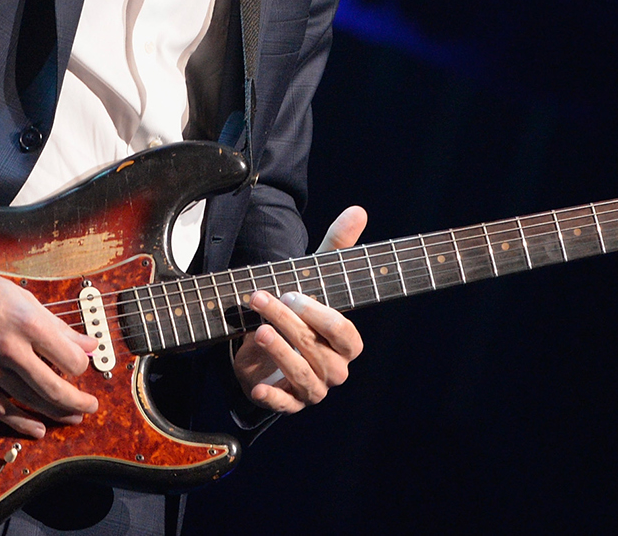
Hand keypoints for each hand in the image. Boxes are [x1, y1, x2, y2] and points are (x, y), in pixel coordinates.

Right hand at [0, 258, 100, 437]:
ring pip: (29, 401)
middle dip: (77, 401)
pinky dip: (21, 422)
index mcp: (28, 324)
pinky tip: (38, 429)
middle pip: (53, 388)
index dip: (81, 366)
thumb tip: (87, 344)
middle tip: (90, 406)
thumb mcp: (24, 298)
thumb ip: (57, 325)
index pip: (70, 359)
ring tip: (72, 417)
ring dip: (55, 413)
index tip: (81, 366)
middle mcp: (10, 349)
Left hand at [231, 206, 367, 413]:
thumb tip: (359, 211)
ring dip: (280, 352)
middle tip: (262, 299)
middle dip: (290, 325)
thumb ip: (336, 246)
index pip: (346, 336)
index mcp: (345, 342)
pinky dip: (273, 398)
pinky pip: (285, 407)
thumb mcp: (314, 276)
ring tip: (258, 329)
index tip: (293, 295)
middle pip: (320, 353)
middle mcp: (334, 368)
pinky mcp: (288, 402)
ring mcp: (312, 388)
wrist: (266, 344)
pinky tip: (259, 385)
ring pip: (304, 377)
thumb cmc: (298, 310)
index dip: (321, 317)